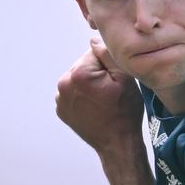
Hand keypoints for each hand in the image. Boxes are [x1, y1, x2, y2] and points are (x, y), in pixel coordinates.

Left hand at [56, 38, 144, 153]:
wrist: (117, 143)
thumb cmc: (125, 112)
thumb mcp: (125, 79)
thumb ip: (108, 54)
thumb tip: (92, 40)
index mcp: (78, 74)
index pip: (94, 53)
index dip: (108, 64)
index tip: (115, 80)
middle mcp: (63, 84)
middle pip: (83, 65)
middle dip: (96, 73)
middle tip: (111, 91)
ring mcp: (60, 98)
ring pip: (78, 78)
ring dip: (89, 84)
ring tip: (103, 100)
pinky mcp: (61, 109)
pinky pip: (72, 93)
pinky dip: (82, 96)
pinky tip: (95, 106)